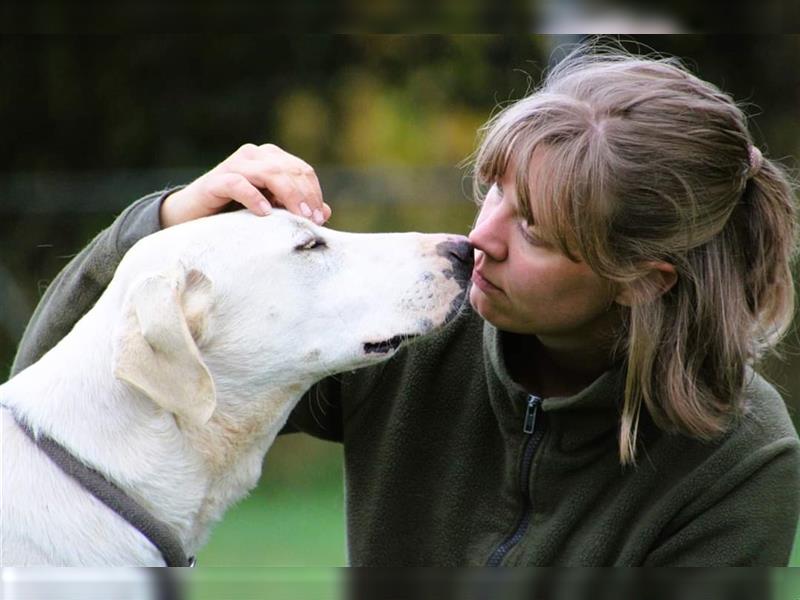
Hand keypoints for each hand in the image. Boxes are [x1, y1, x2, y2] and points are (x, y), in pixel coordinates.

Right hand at [159, 143, 331, 227]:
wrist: (192, 218)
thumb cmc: (235, 214)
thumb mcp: (272, 211)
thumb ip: (296, 209)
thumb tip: (327, 211)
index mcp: (271, 159)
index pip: (302, 170)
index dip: (314, 193)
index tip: (320, 218)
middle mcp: (254, 156)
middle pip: (290, 170)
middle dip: (305, 196)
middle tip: (312, 220)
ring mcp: (234, 165)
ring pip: (270, 173)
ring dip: (288, 196)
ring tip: (297, 217)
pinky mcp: (215, 180)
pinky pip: (238, 183)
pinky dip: (254, 197)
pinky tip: (265, 213)